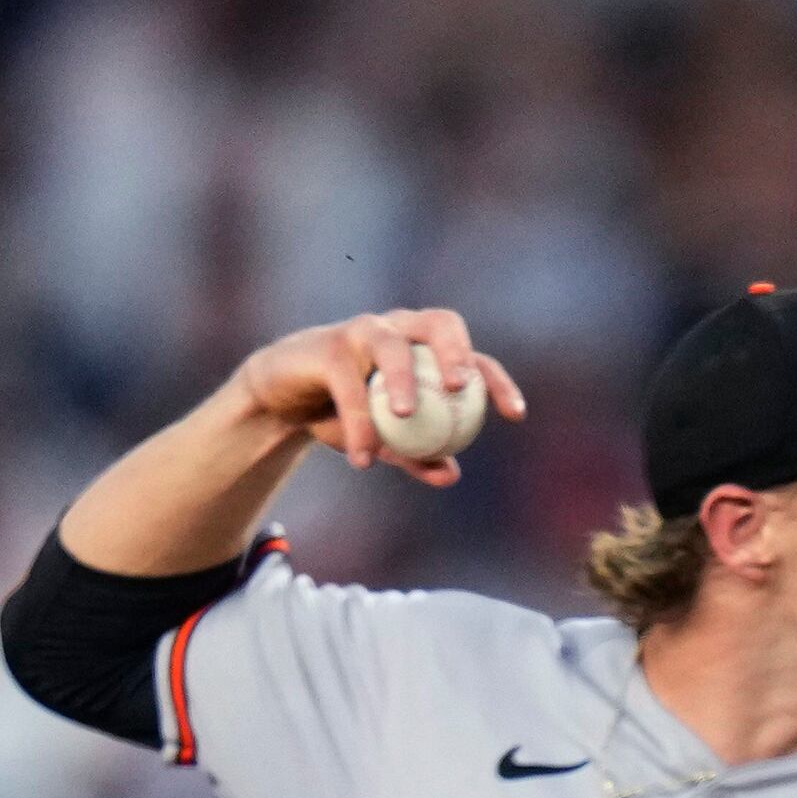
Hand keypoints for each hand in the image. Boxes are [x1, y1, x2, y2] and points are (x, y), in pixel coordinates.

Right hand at [229, 308, 527, 484]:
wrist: (282, 403)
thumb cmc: (341, 414)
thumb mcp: (383, 439)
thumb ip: (417, 454)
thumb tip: (451, 474)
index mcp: (424, 348)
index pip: (472, 357)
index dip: (496, 381)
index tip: (514, 415)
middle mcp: (399, 330)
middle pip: (441, 323)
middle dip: (457, 352)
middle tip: (461, 389)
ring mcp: (363, 333)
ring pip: (391, 346)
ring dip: (402, 379)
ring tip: (407, 415)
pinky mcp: (327, 347)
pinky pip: (348, 383)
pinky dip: (357, 421)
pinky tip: (362, 456)